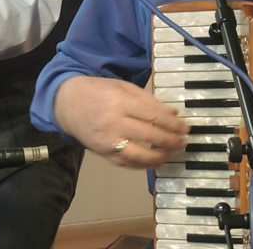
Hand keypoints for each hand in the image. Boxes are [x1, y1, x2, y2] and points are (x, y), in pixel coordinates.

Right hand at [53, 76, 188, 168]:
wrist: (67, 103)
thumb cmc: (97, 91)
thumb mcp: (122, 87)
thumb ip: (148, 100)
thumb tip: (173, 114)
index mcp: (120, 102)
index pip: (154, 116)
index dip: (173, 124)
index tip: (185, 127)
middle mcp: (114, 123)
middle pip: (150, 136)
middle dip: (171, 140)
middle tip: (183, 142)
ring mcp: (108, 141)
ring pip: (139, 155)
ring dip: (160, 156)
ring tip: (172, 153)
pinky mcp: (103, 153)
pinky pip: (127, 163)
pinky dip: (143, 165)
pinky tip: (155, 161)